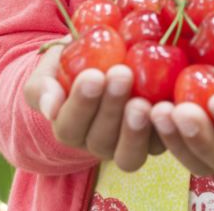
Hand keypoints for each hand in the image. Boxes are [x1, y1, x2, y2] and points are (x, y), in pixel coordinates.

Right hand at [23, 39, 164, 171]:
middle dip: (111, 107)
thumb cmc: (74, 63)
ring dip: (135, 129)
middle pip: (101, 139)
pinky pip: (163, 142)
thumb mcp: (51, 69)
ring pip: (129, 153)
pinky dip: (167, 128)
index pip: (70, 126)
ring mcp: (128, 144)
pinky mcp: (157, 138)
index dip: (81, 104)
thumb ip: (44, 87)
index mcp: (70, 128)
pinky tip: (169, 105)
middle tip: (121, 74)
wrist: (104, 60)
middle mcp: (98, 142)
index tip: (92, 75)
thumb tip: (50, 108)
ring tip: (141, 102)